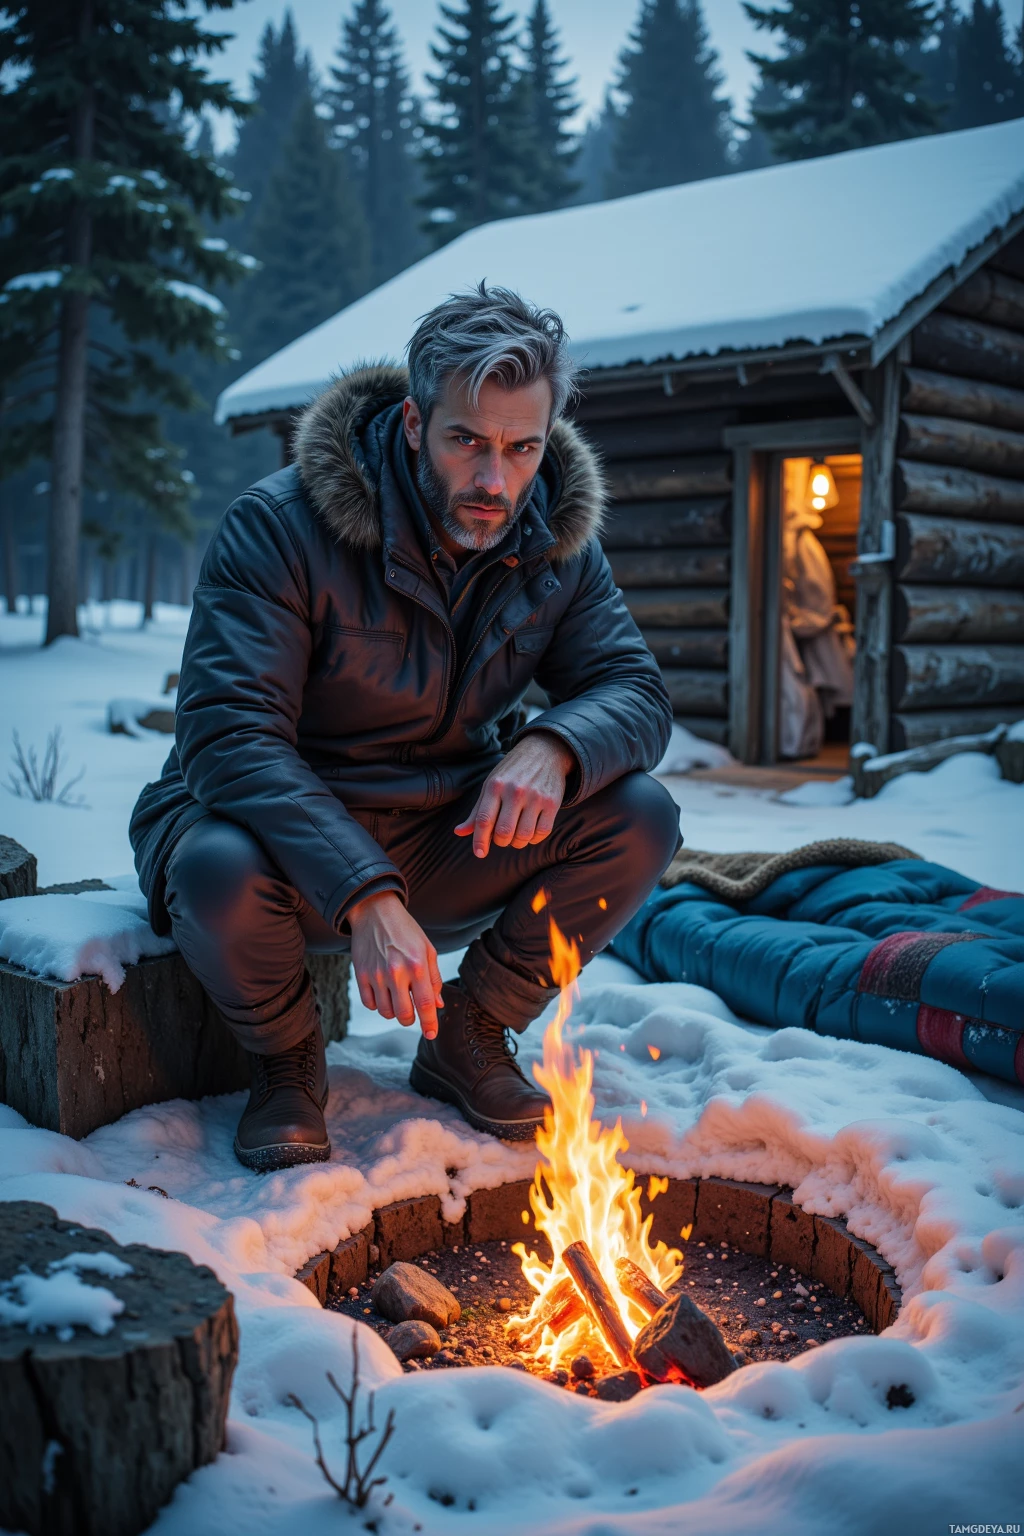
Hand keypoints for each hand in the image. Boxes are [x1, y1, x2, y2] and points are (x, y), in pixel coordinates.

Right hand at [347, 892, 443, 1037]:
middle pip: (404, 1015)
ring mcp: (376, 974)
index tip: (432, 1035)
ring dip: (393, 1012)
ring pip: (386, 1012)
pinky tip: (382, 992)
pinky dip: (377, 1004)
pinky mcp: (361, 974)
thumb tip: (438, 1004)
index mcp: (418, 965)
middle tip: (412, 1011)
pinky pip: (370, 1004)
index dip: (430, 1024)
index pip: (426, 1004)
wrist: (374, 911)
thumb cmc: (405, 930)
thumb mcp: (427, 949)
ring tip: (396, 997)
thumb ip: (434, 978)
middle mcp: (396, 972)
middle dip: (410, 1019)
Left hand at [454, 731, 574, 857]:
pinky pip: (542, 833)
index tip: (480, 853)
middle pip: (503, 832)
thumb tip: (458, 832)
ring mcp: (535, 797)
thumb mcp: (491, 784)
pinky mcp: (552, 803)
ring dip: (517, 842)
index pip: (483, 820)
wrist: (545, 751)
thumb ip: (477, 811)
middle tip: (502, 837)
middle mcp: (514, 791)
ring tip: (516, 835)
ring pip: (523, 835)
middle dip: (500, 842)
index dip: (480, 841)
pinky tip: (530, 832)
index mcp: (495, 786)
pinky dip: (534, 839)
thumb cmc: (512, 772)